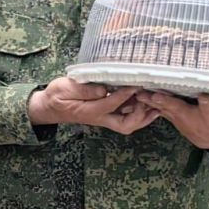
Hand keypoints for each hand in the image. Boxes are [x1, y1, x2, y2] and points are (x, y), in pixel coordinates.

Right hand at [28, 77, 158, 135]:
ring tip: (158, 104)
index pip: (110, 103)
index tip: (135, 84)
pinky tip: (149, 104)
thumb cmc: (57, 96)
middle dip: (140, 115)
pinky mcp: (107, 114)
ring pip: (129, 123)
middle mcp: (100, 117)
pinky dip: (140, 113)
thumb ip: (83, 89)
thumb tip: (103, 89)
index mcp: (89, 110)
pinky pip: (127, 118)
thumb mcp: (65, 88)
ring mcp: (104, 118)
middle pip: (125, 124)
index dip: (124, 94)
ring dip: (144, 116)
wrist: (50, 107)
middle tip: (150, 101)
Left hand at [135, 92, 208, 149]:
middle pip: (179, 109)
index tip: (204, 97)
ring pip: (164, 109)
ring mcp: (179, 117)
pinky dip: (146, 103)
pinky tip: (135, 94)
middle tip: (156, 95)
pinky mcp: (170, 115)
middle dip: (168, 102)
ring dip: (151, 102)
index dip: (207, 104)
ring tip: (139, 94)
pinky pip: (157, 109)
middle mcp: (192, 117)